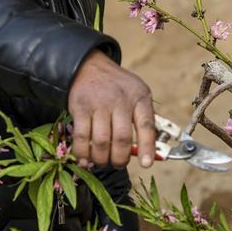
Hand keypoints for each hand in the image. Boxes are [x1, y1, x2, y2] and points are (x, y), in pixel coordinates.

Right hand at [68, 49, 155, 167]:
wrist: (89, 66)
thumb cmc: (117, 86)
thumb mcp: (137, 94)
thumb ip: (144, 118)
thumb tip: (151, 150)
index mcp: (139, 97)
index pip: (147, 125)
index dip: (147, 147)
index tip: (146, 164)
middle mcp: (120, 100)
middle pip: (122, 138)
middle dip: (120, 159)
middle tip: (118, 163)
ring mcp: (99, 104)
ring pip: (101, 141)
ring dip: (102, 159)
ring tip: (103, 162)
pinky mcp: (80, 108)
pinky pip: (81, 137)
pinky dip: (83, 153)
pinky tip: (85, 159)